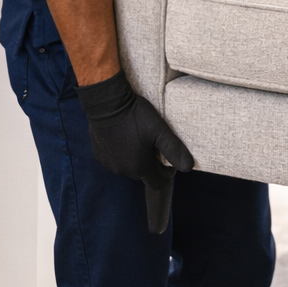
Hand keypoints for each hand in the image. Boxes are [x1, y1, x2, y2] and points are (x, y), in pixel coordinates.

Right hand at [76, 70, 194, 232]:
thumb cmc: (135, 116)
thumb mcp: (160, 130)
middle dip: (152, 163)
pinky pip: (114, 159)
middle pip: (143, 174)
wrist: (106, 103)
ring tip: (140, 138)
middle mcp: (122, 170)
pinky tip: (124, 137)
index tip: (168, 159)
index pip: (158, 183)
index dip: (167, 173)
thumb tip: (189, 167)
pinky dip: (122, 152)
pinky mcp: (98, 155)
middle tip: (155, 144)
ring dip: (136, 158)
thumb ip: (174, 150)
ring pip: (128, 167)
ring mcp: (108, 164)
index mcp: (139, 167)